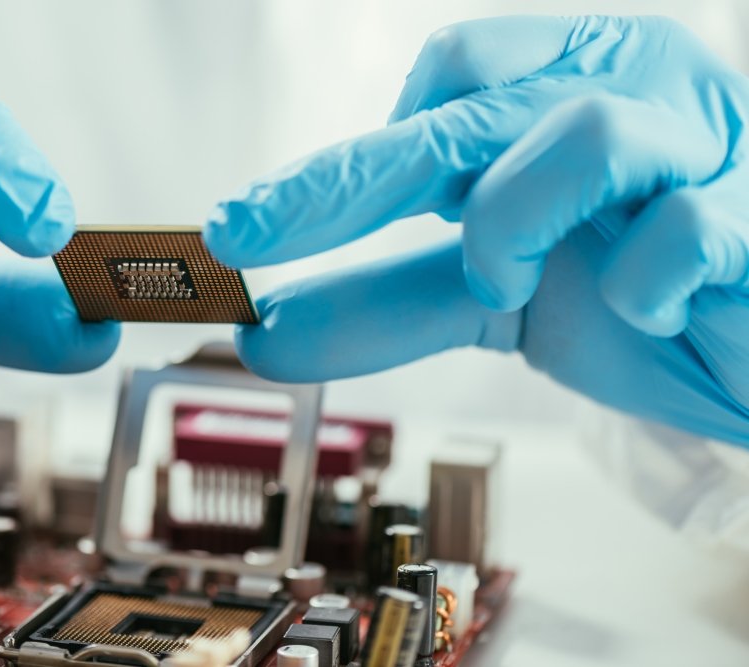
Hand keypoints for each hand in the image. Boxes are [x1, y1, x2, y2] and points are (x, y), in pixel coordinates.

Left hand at [205, 16, 748, 445]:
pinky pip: (681, 228)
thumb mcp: (499, 299)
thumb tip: (266, 330)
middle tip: (246, 233)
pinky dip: (638, 284)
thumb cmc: (643, 299)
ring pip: (574, 134)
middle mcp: (626, 87)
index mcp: (561, 87)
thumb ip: (390, 300)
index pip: (435, 85)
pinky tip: (647, 307)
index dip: (338, 158)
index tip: (250, 228)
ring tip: (510, 282)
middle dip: (344, 180)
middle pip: (463, 104)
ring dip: (509, 227)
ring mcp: (701, 140)